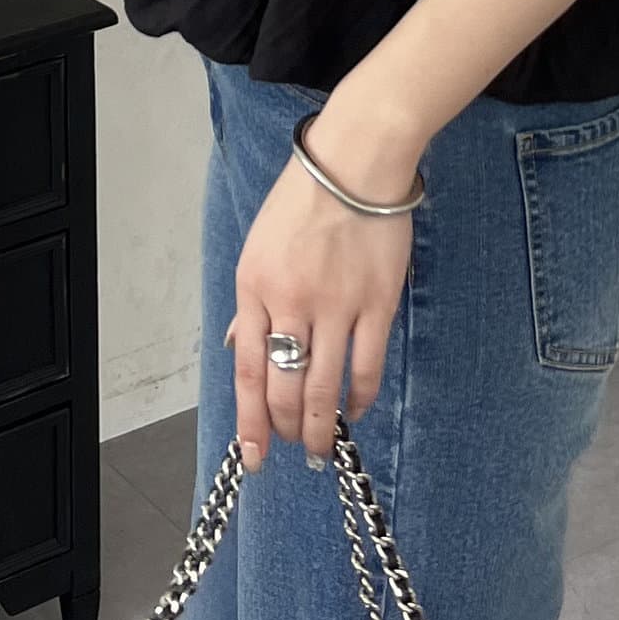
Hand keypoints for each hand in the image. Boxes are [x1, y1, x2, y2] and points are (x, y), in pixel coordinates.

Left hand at [227, 99, 423, 471]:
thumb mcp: (259, 248)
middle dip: (286, 429)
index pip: (249, 373)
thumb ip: (252, 304)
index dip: (251, 423)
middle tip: (293, 445)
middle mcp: (292, 302)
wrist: (356, 163)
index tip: (255, 456)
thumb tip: (241, 350)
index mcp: (255, 288)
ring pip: (325, 388)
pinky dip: (360, 396)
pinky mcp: (377, 303)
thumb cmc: (304, 200)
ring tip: (321, 445)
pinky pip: (367, 366)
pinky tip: (355, 408)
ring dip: (321, 427)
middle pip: (285, 389)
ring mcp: (337, 306)